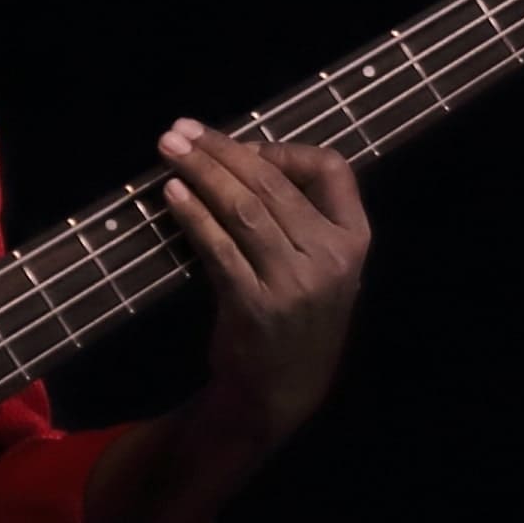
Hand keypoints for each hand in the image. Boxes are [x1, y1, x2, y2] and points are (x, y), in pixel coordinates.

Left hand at [153, 122, 369, 449]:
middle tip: (181, 130)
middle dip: (222, 150)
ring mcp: (294, 281)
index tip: (248, 149)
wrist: (281, 392)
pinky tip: (172, 194)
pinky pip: (218, 246)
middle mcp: (331, 256)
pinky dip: (192, 214)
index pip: (332, 169)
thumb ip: (302, 218)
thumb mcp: (324, 268)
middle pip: (273, 183)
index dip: (286, 150)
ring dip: (201, 172)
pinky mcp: (254, 302)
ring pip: (243, 208)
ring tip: (168, 149)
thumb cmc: (298, 320)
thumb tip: (244, 158)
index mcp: (354, 239)